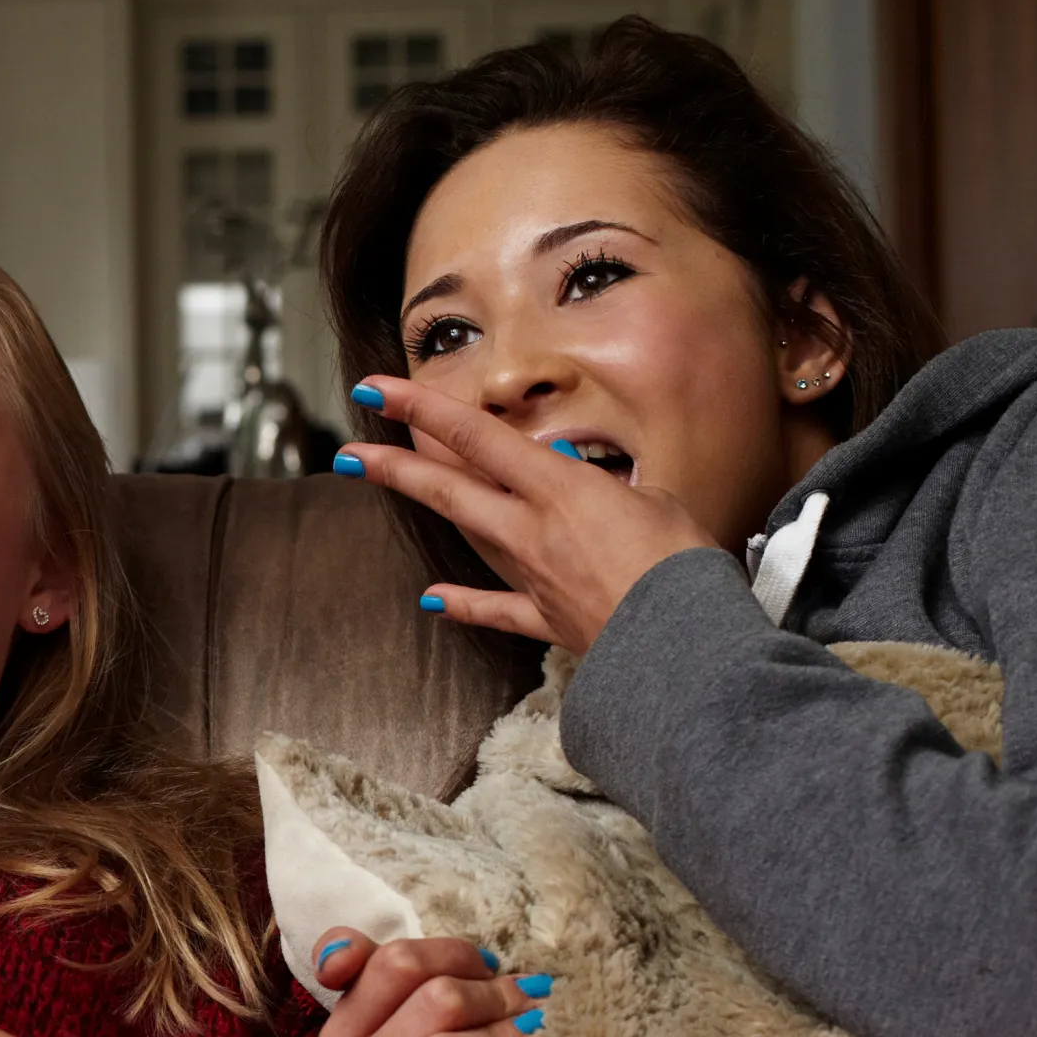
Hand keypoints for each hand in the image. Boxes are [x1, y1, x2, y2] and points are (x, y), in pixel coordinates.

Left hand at [340, 375, 717, 651]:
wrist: (685, 646)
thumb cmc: (681, 566)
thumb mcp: (660, 502)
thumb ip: (618, 490)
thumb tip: (596, 491)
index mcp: (559, 489)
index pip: (476, 437)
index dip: (422, 410)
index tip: (377, 391)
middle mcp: (531, 530)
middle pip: (450, 490)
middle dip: (395, 468)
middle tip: (350, 454)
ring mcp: (532, 577)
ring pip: (468, 536)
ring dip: (429, 509)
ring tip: (389, 485)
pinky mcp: (546, 620)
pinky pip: (497, 609)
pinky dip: (464, 603)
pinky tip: (431, 598)